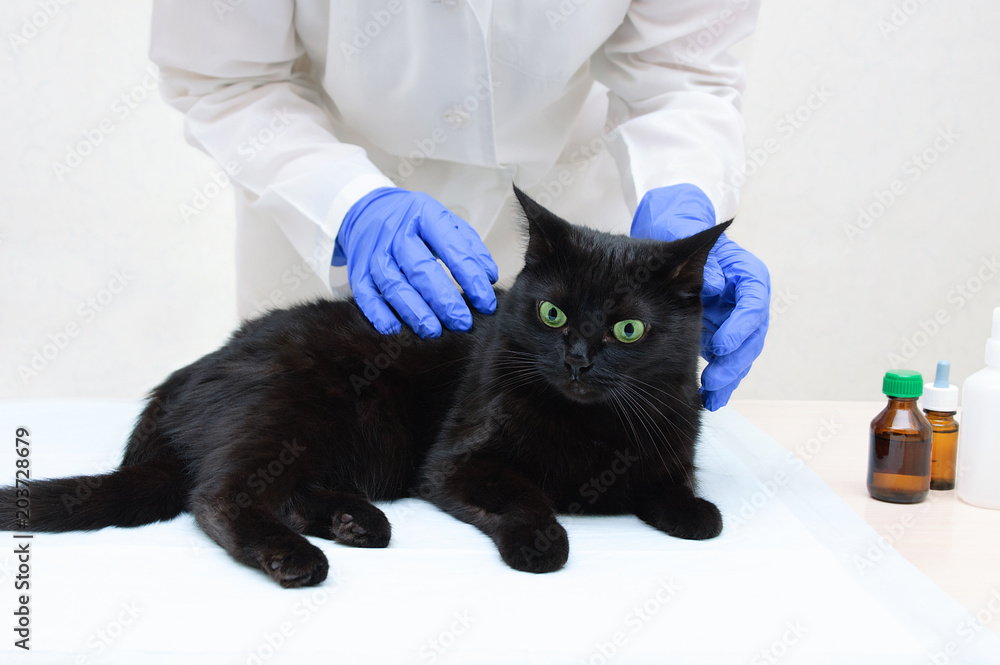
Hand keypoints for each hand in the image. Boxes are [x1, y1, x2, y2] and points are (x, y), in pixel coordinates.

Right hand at [333, 187, 498, 336]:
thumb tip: (489, 278)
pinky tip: (395, 328)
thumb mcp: (445, 222)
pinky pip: (364, 294)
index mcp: (424, 214)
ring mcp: (374, 252)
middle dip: (443, 299)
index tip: (486, 303)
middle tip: (462, 323)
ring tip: (434, 331)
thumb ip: (469, 247)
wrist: (368, 210)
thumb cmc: (416, 222)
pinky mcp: (357, 270)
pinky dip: (378, 313)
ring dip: (414, 311)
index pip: (451, 247)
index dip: (470, 277)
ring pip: (393, 284)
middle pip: (420, 268)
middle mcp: (396, 232)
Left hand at [630, 184, 769, 410]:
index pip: (753, 302)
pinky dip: (723, 378)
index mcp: (748, 275)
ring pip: (743, 352)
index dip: (740, 326)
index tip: (720, 345)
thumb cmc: (681, 234)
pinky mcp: (725, 333)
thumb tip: (715, 284)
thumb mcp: (689, 241)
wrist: (673, 236)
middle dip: (734, 360)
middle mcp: (747, 299)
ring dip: (730, 376)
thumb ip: (704, 261)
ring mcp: (737, 318)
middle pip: (753, 334)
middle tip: (715, 380)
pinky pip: (729, 359)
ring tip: (714, 396)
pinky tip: (712, 397)